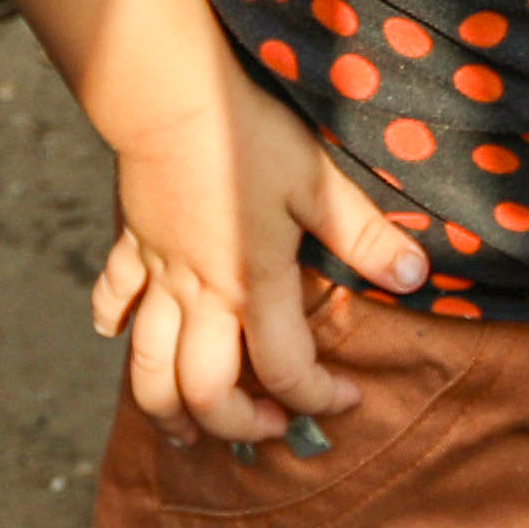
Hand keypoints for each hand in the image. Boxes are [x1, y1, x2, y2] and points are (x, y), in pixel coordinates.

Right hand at [81, 60, 430, 444]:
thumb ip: (364, 237)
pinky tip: (115, 334)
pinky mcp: (132, 243)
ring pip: (145, 365)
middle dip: (234, 424)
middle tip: (268, 426)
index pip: (283, 371)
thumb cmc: (248, 135)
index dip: (317, 398)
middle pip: (200, 391)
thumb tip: (416, 278)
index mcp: (252, 285)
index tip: (347, 398)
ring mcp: (159, 272)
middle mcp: (200, 295)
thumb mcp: (319, 183)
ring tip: (185, 431)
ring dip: (163, 407)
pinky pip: (113, 296)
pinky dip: (112, 323)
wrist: (168, 96)